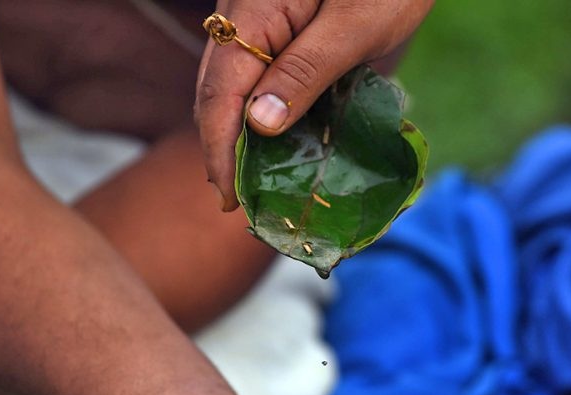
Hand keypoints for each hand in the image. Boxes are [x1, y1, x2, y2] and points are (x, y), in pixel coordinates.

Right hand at [194, 0, 434, 211]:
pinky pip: (252, 72)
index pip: (219, 93)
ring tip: (249, 180)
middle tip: (239, 200)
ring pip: (228, 85)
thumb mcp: (356, 25)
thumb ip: (306, 72)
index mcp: (255, 12)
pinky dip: (255, 110)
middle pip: (214, 91)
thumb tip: (259, 126)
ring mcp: (255, 17)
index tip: (229, 197)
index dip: (219, 150)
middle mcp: (243, 14)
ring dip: (235, 133)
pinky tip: (270, 138)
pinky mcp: (274, 22)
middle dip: (221, 149)